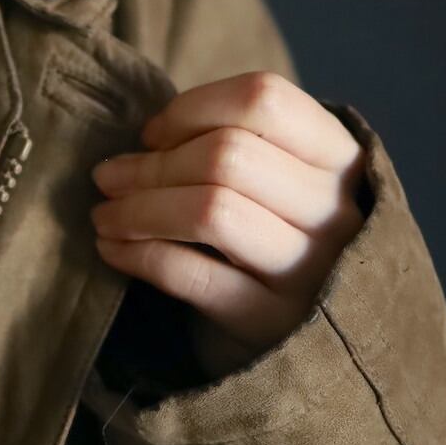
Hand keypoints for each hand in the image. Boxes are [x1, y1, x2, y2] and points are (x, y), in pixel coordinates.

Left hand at [89, 71, 367, 376]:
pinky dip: (136, 254)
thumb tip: (147, 136)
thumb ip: (231, 145)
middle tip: (107, 177)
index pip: (265, 100)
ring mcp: (311, 272)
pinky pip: (190, 274)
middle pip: (228, 156)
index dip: (193, 108)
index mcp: (341, 159)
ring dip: (138, 207)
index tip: (152, 134)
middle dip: (151, 164)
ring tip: (104, 215)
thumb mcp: (275, 184)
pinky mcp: (270, 322)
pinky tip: (110, 249)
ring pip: (210, 211)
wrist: (309, 344)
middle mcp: (338, 212)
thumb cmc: (274, 239)